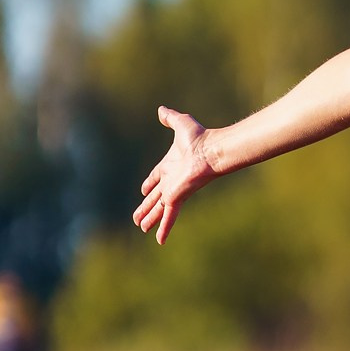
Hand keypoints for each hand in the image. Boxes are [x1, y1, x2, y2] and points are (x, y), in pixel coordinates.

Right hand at [134, 106, 220, 243]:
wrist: (212, 150)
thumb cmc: (200, 137)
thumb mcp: (181, 123)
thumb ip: (170, 118)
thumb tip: (161, 109)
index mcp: (170, 164)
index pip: (157, 177)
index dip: (150, 183)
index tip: (143, 190)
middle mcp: (171, 180)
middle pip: (155, 197)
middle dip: (146, 206)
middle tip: (137, 217)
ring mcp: (174, 190)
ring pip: (158, 208)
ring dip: (149, 218)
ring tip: (140, 227)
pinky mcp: (177, 198)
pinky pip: (168, 216)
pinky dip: (164, 228)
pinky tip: (160, 241)